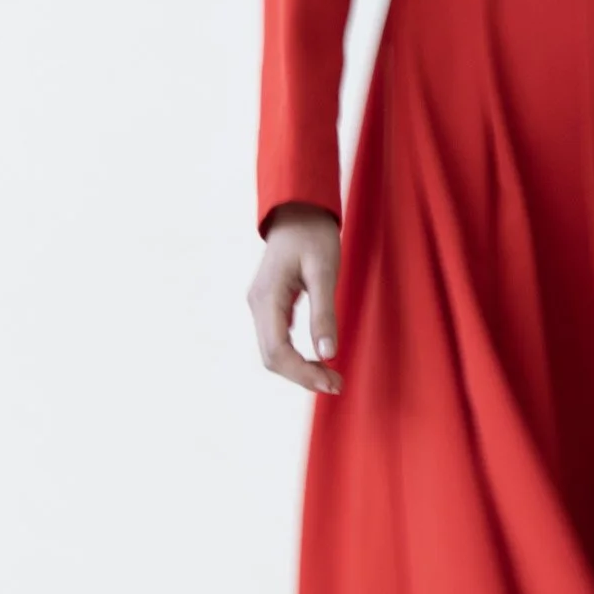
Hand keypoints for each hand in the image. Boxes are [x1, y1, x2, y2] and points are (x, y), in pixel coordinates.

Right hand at [248, 206, 343, 396]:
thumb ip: (324, 313)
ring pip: (273, 352)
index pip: (277, 351)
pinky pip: (277, 340)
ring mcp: (261, 305)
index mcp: (267, 298)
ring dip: (299, 369)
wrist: (298, 209)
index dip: (302, 373)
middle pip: (272, 357)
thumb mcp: (324, 271)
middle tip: (336, 385)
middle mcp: (257, 305)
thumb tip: (328, 354)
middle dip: (302, 376)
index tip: (331, 383)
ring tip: (330, 377)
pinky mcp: (270, 305)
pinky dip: (296, 355)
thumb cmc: (313, 234)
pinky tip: (318, 359)